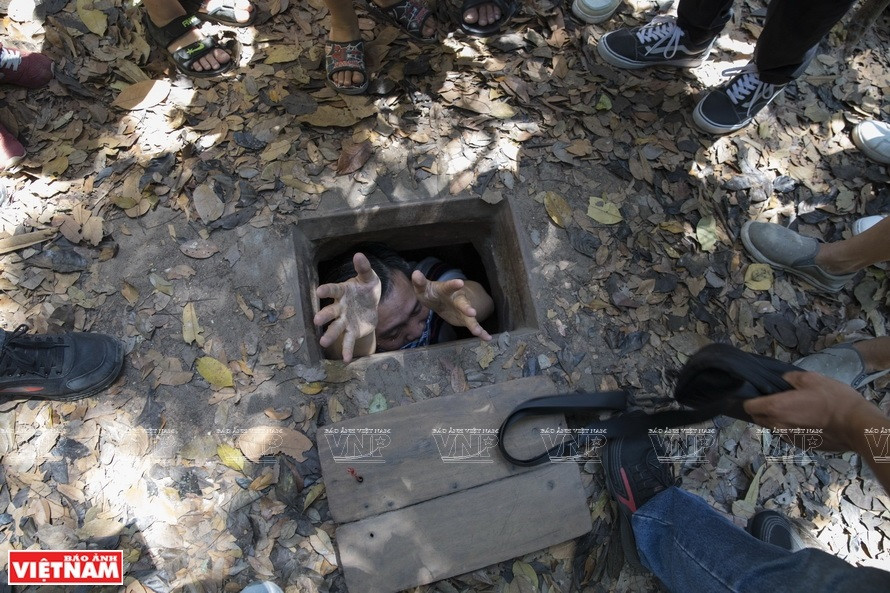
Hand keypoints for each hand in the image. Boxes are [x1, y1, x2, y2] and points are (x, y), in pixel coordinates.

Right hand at [314, 253, 380, 361]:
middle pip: (331, 312)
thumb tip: (359, 255)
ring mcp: (344, 321)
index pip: (333, 290)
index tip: (319, 292)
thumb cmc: (366, 289)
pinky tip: (345, 360)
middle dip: (324, 316)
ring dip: (329, 335)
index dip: (326, 291)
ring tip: (323, 342)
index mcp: (343, 292)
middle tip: (316, 320)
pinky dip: (346, 350)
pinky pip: (348, 341)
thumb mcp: (369, 278)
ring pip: (335, 328)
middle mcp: (340, 307)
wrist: (371, 305)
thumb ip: (364, 268)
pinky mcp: (352, 332)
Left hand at [411, 270, 491, 341]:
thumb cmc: (432, 293)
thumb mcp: (423, 288)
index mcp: (447, 290)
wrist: (439, 300)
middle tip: (472, 312)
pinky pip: (473, 325)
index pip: (449, 286)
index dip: (453, 285)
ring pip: (470, 316)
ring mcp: (463, 309)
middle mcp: (458, 299)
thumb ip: (420, 282)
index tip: (460, 283)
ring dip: (474, 323)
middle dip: (467, 307)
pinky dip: (481, 331)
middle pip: (463, 303)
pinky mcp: (465, 319)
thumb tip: (416, 274)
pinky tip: (487, 338)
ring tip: (477, 331)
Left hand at [743, 371, 882, 450]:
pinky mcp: (801, 445)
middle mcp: (778, 425)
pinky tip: (805, 421)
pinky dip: (790, 428)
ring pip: (773, 428)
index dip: (750, 399)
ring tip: (793, 410)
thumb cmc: (833, 399)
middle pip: (758, 418)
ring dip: (776, 419)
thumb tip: (783, 380)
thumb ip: (790, 378)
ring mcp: (789, 438)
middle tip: (776, 400)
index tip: (759, 394)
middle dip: (761, 410)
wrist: (856, 425)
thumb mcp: (811, 379)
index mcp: (776, 408)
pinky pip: (787, 435)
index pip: (748, 407)